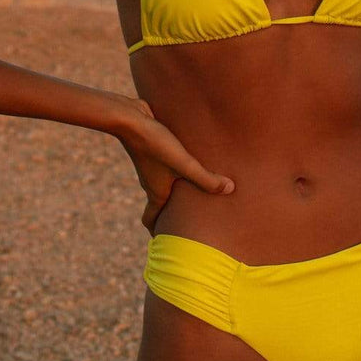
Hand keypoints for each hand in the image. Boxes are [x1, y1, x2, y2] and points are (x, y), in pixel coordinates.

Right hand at [114, 98, 234, 234]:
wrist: (130, 117)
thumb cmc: (156, 144)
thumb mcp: (184, 163)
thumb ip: (206, 178)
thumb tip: (230, 190)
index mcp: (156, 192)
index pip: (151, 220)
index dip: (159, 233)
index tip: (168, 243)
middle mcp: (150, 182)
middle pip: (159, 204)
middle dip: (173, 213)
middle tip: (191, 218)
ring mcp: (150, 165)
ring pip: (163, 183)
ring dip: (176, 190)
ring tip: (197, 190)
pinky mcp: (153, 149)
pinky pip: (165, 165)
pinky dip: (175, 170)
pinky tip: (191, 159)